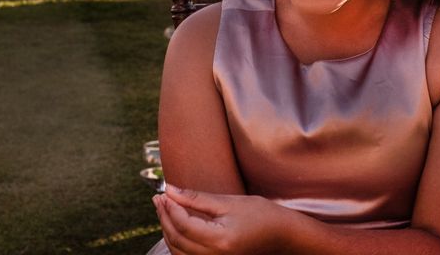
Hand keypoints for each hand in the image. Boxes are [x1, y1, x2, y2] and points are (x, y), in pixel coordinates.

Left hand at [153, 185, 282, 253]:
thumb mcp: (228, 202)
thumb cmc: (259, 214)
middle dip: (164, 218)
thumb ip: (197, 198)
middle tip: (158, 198)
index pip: (184, 225)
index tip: (163, 192)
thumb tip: (170, 190)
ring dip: (167, 230)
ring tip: (164, 209)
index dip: (170, 208)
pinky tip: (174, 226)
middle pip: (177, 240)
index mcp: (220, 240)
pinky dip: (177, 242)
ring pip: (178, 252)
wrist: (281, 235)